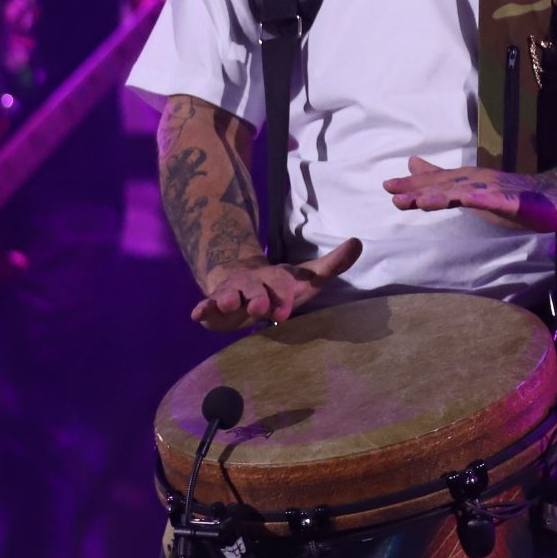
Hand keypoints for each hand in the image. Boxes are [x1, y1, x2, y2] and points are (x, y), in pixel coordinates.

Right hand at [191, 238, 362, 330]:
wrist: (241, 285)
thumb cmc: (280, 287)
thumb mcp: (306, 278)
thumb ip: (333, 264)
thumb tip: (359, 242)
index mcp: (275, 277)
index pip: (284, 280)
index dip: (289, 286)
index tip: (295, 288)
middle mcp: (252, 283)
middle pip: (255, 289)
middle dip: (259, 297)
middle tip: (263, 307)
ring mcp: (232, 294)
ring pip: (228, 296)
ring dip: (228, 300)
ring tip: (229, 304)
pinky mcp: (214, 307)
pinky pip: (206, 307)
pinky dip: (202, 310)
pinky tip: (197, 314)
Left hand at [382, 157, 556, 231]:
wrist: (554, 197)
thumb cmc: (511, 195)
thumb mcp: (471, 189)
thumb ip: (441, 178)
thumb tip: (411, 162)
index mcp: (468, 182)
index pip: (437, 183)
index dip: (413, 185)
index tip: (388, 188)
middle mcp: (479, 182)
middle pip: (446, 186)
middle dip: (421, 189)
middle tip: (394, 193)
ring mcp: (497, 191)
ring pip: (467, 193)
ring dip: (445, 195)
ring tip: (422, 200)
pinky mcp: (514, 202)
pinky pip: (498, 201)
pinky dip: (483, 199)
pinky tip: (470, 200)